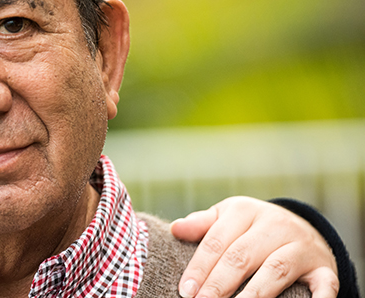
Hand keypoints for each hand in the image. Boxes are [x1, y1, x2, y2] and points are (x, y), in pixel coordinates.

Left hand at [170, 196, 338, 297]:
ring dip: (253, 294)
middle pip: (241, 256)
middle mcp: (275, 225)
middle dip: (218, 283)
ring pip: (275, 270)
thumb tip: (176, 229)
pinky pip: (324, 283)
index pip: (217, 241)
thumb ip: (202, 225)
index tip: (186, 290)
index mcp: (245, 210)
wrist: (303, 228)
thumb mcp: (227, 218)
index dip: (199, 267)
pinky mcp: (324, 267)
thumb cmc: (251, 228)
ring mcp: (301, 246)